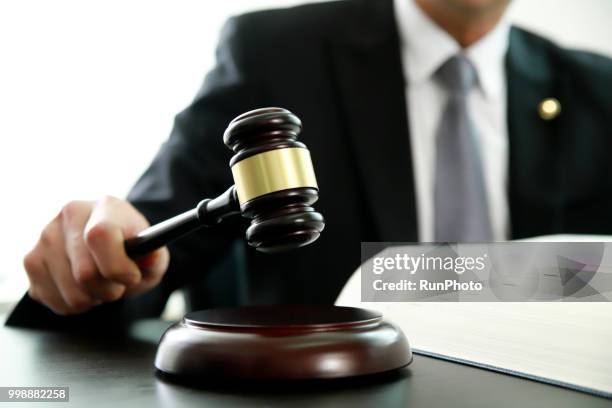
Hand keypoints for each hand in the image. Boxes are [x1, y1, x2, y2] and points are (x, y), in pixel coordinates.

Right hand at [23, 196, 169, 314]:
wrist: (107, 242)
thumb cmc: (130, 247)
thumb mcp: (152, 251)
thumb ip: (155, 258)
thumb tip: (149, 258)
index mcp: (104, 206)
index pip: (100, 236)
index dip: (117, 266)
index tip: (131, 277)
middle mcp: (68, 216)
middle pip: (85, 274)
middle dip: (110, 290)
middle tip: (118, 284)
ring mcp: (44, 238)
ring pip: (71, 294)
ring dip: (93, 299)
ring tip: (101, 283)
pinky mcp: (31, 261)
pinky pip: (56, 302)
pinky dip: (75, 305)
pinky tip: (82, 287)